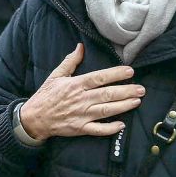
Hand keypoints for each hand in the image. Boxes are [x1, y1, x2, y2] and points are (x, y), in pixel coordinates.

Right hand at [19, 44, 144, 140]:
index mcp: (75, 85)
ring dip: (123, 106)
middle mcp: (80, 100)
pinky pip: (98, 129)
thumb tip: (81, 47)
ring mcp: (81, 115)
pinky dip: (110, 128)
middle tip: (141, 89)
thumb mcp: (56, 75)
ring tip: (137, 101)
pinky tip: (122, 124)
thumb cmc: (46, 95)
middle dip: (126, 91)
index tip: (129, 71)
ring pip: (106, 110)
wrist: (34, 118)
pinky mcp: (80, 128)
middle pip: (107, 94)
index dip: (115, 74)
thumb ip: (70, 61)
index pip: (99, 78)